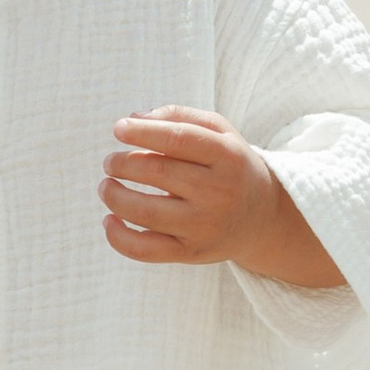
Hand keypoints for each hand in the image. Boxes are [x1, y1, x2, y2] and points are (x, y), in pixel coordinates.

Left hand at [101, 108, 344, 289]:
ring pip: (146, 212)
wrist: (263, 218)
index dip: (142, 132)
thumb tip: (134, 117)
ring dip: (114, 196)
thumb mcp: (219, 132)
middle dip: (122, 164)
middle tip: (110, 162)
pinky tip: (109, 220)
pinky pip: (147, 250)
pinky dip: (118, 237)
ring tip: (106, 186)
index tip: (118, 128)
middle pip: (158, 173)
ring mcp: (205, 226)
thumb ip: (179, 117)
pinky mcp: (192, 253)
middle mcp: (219, 192)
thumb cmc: (229, 165)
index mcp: (227, 156)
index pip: (178, 139)